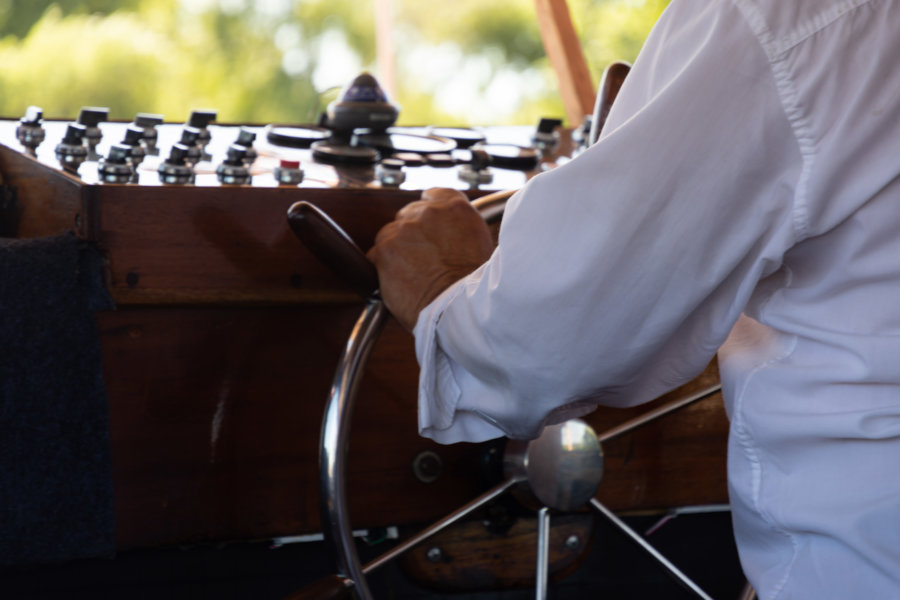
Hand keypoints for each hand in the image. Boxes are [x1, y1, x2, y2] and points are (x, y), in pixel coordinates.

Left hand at [367, 188, 493, 330]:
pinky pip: (376, 255)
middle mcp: (428, 212)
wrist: (460, 308)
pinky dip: (383, 268)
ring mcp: (404, 229)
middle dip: (413, 235)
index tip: (429, 229)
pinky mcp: (385, 250)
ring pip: (391, 234)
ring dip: (397, 251)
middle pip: (408, 215)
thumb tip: (445, 231)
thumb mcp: (480, 243)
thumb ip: (459, 227)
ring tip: (414, 274)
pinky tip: (400, 281)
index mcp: (455, 207)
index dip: (428, 216)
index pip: (432, 196)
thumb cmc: (474, 285)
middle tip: (424, 260)